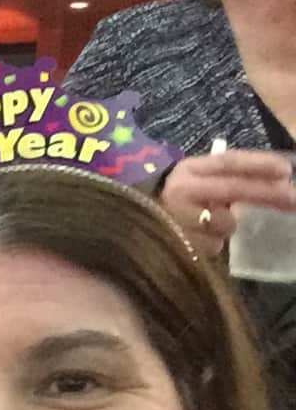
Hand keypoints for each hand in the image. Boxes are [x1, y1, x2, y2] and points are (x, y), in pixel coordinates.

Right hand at [159, 150, 295, 256]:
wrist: (129, 222)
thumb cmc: (173, 200)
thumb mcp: (195, 180)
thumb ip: (226, 179)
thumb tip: (276, 184)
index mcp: (188, 170)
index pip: (228, 163)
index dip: (259, 164)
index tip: (286, 171)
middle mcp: (181, 191)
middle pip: (232, 189)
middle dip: (266, 194)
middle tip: (293, 199)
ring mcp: (176, 219)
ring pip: (224, 224)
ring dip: (225, 227)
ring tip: (206, 226)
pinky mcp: (176, 244)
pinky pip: (211, 246)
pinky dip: (211, 244)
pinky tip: (195, 239)